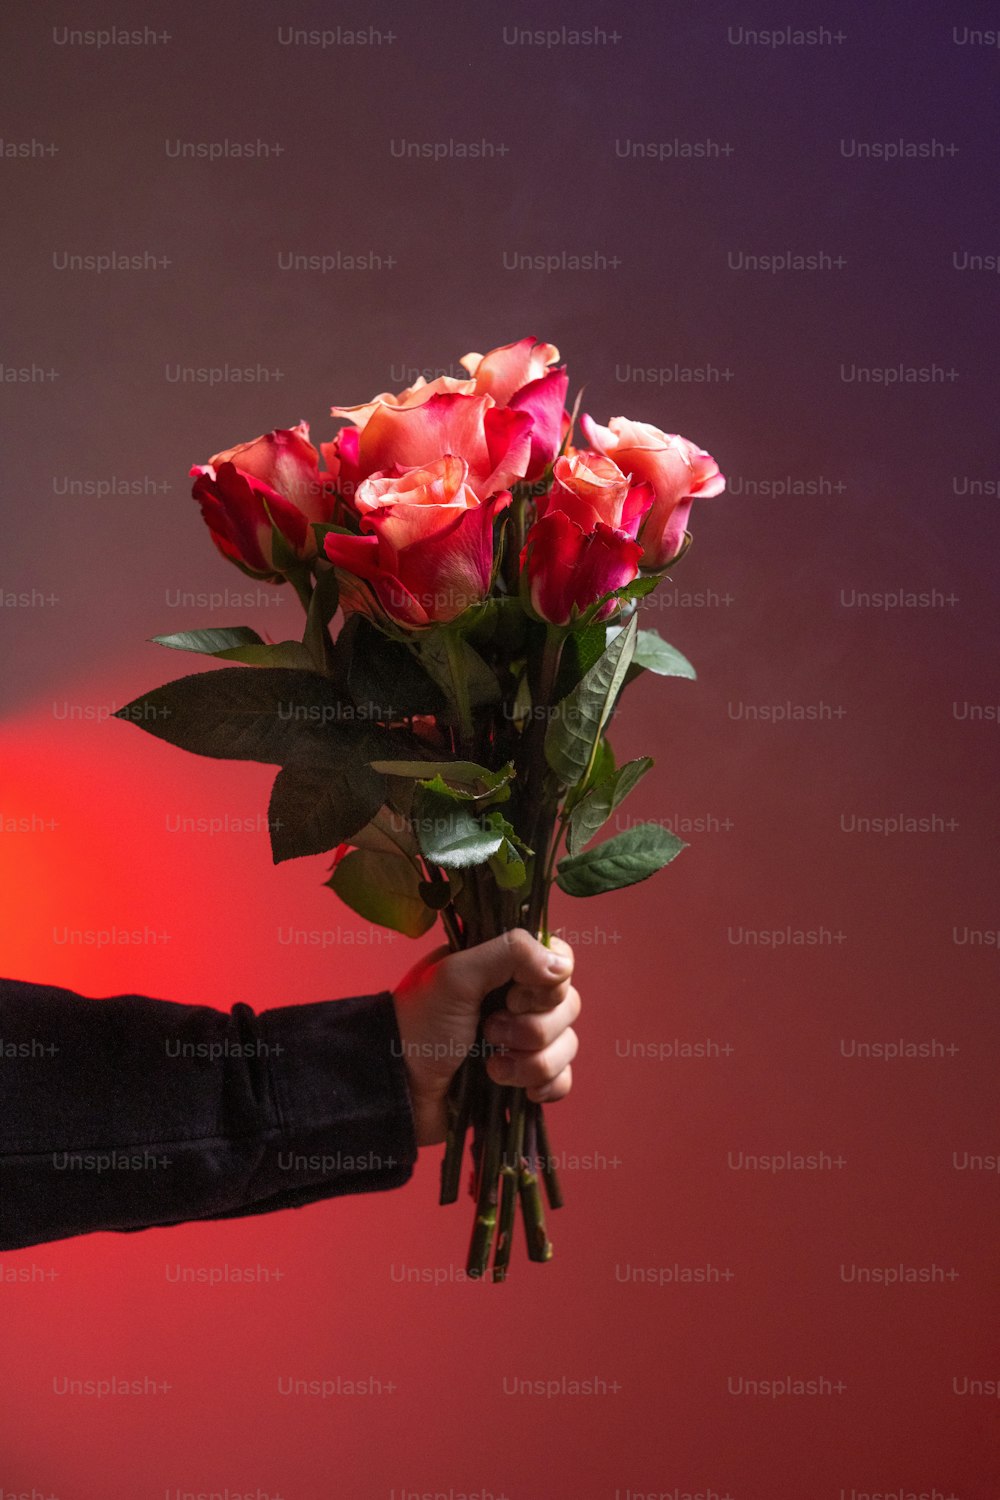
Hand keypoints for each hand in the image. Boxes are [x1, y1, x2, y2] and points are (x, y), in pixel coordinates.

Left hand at [391, 930, 579, 1146]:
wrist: (397, 1090)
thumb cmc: (418, 1025)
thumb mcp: (456, 975)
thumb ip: (510, 953)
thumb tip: (561, 966)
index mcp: (502, 966)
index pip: (558, 959)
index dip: (549, 980)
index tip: (514, 994)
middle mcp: (517, 999)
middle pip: (568, 1004)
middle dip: (532, 1027)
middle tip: (490, 1030)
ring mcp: (523, 1040)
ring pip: (567, 1043)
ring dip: (532, 1061)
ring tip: (491, 1067)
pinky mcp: (525, 1079)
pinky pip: (562, 1078)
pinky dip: (546, 1085)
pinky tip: (520, 1091)